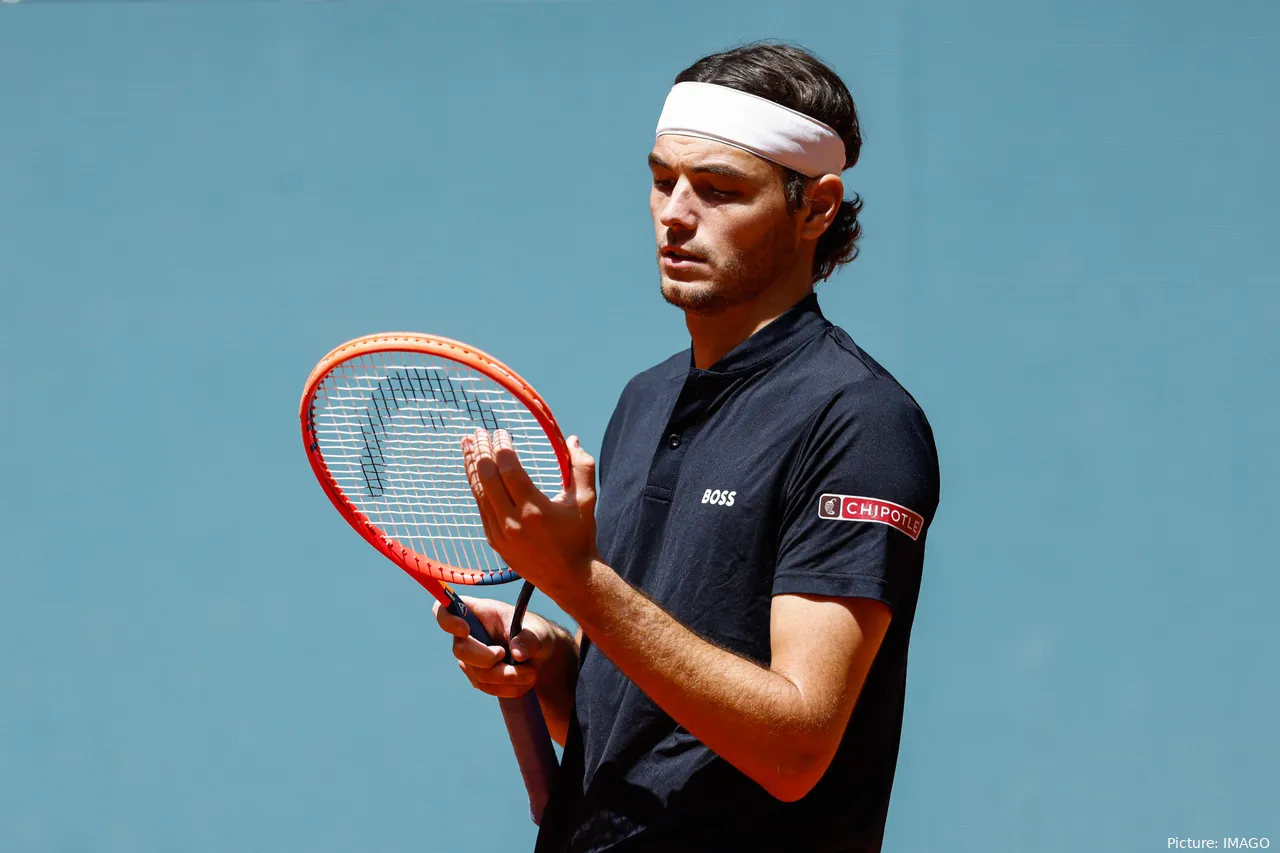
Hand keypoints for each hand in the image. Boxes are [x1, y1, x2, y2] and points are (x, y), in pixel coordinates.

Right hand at [432, 595, 558, 699]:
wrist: (542, 656)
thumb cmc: (536, 633)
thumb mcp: (538, 631)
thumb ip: (529, 638)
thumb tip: (516, 653)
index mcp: (478, 612)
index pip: (445, 609)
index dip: (447, 620)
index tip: (465, 630)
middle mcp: (468, 634)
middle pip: (460, 650)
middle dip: (488, 659)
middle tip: (509, 656)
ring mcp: (470, 657)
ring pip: (477, 674)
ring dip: (506, 677)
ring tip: (531, 672)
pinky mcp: (478, 676)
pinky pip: (487, 687)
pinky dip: (508, 687)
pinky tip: (525, 680)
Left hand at [461, 428, 599, 599]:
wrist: (570, 578)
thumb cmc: (580, 536)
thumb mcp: (586, 500)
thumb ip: (581, 466)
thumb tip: (571, 439)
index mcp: (535, 509)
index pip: (508, 469)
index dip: (501, 447)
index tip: (500, 431)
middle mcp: (513, 522)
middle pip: (487, 478)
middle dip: (480, 451)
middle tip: (476, 432)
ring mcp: (500, 533)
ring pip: (479, 493)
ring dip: (472, 467)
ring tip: (467, 446)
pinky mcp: (495, 542)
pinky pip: (481, 508)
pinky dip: (477, 487)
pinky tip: (475, 473)